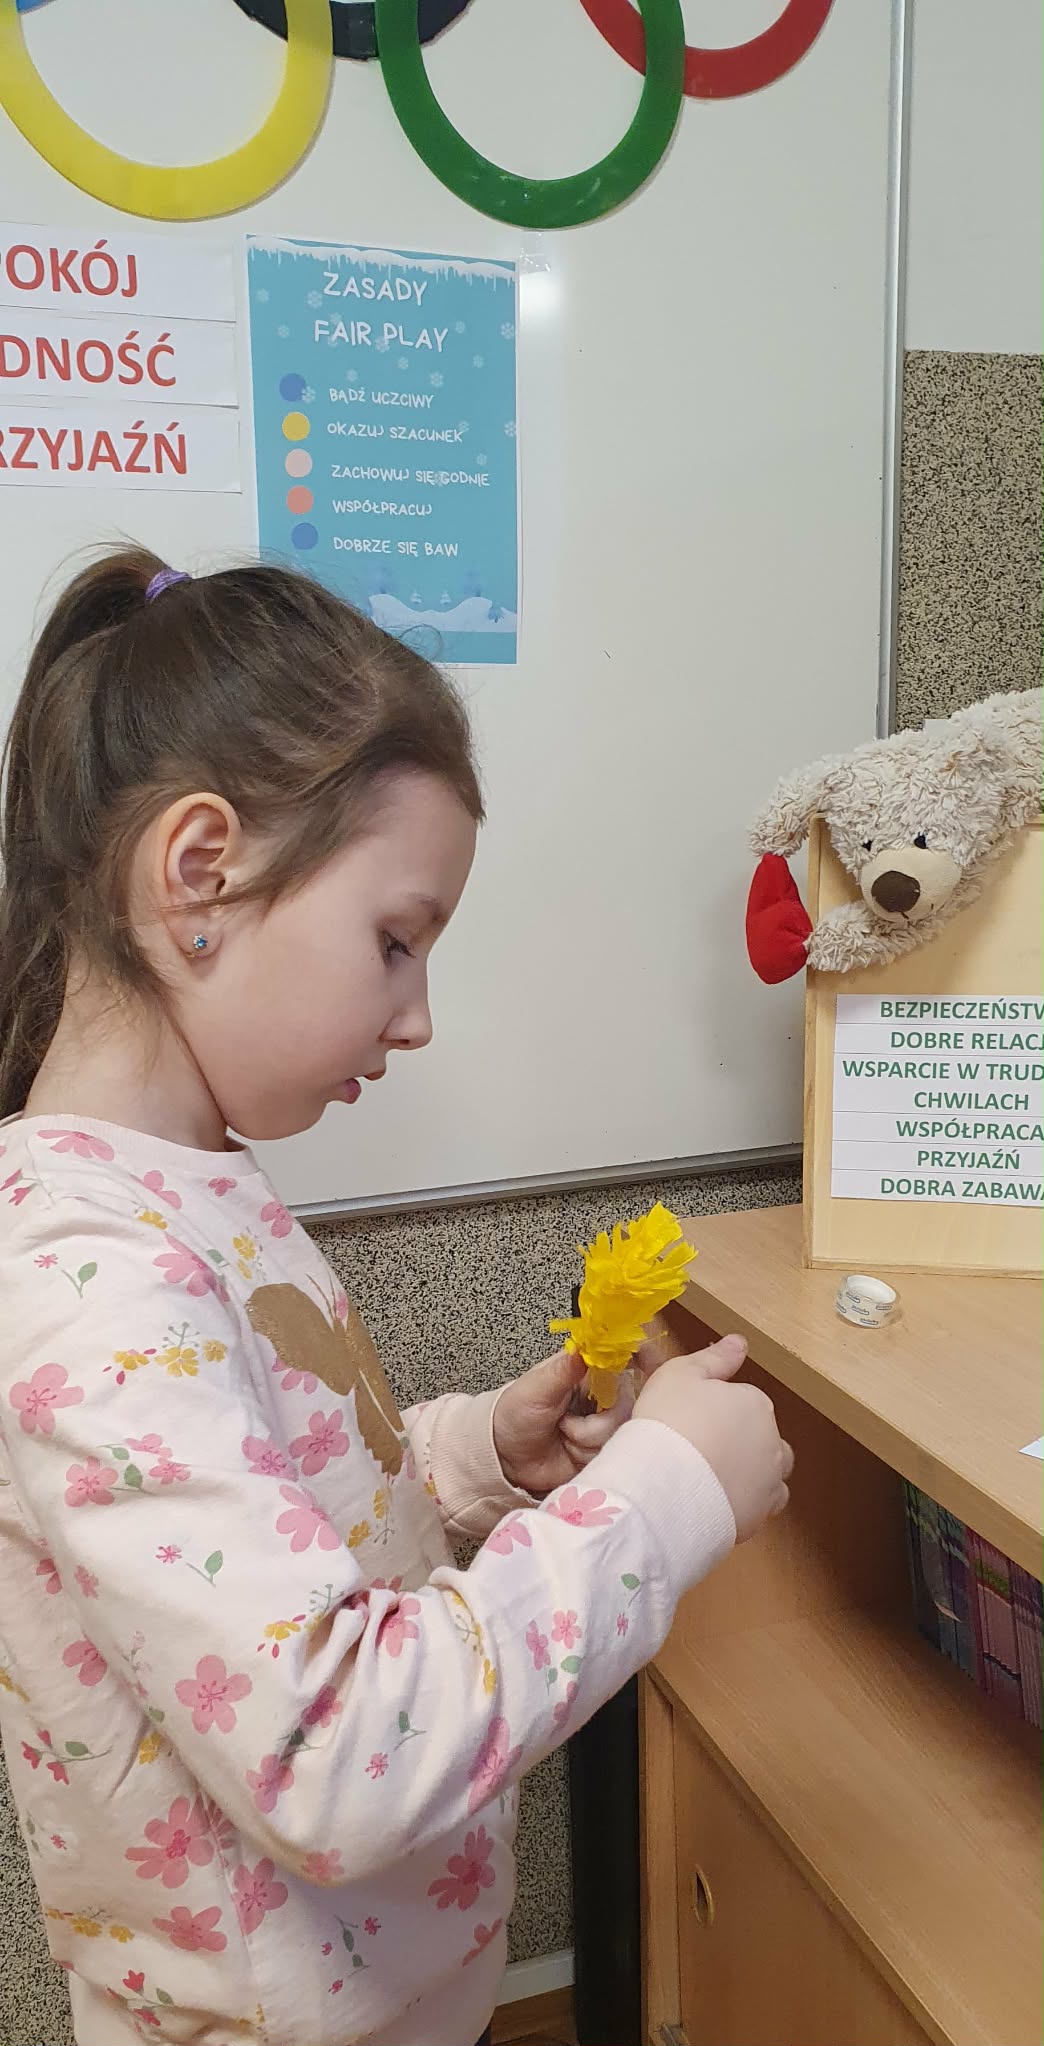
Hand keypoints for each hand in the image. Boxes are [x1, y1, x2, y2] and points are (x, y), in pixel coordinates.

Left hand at [493, 1349, 634, 1496]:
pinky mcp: (601, 1451)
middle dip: (594, 1423)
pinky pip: (611, 1456)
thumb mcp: (537, 1387)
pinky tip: (569, 1451)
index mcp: (588, 1373)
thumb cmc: (515, 1413)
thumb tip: (586, 1346)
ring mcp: (603, 1426)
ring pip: (617, 1434)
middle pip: (625, 1408)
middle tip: (565, 1421)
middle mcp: (601, 1399)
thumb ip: (565, 1368)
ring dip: (585, 1440)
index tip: (612, 1389)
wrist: (503, 1454)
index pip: (622, 1366)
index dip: (624, 1378)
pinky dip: (586, 1456)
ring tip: (562, 1434)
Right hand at [634, 1336, 792, 1541]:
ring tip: (712, 1478)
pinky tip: (719, 1501)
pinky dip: (746, 1502)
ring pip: (770, 1473)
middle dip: (742, 1441)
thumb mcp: (681, 1374)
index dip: (716, 1411)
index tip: (689, 1419)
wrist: (666, 1484)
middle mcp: (772, 1440)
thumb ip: (714, 1358)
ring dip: (751, 1473)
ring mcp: (770, 1480)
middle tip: (700, 1449)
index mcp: (756, 1403)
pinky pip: (760, 1507)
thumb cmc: (670, 1421)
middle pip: (763, 1437)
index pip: (745, 1402)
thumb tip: (740, 1341)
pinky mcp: (760, 1515)